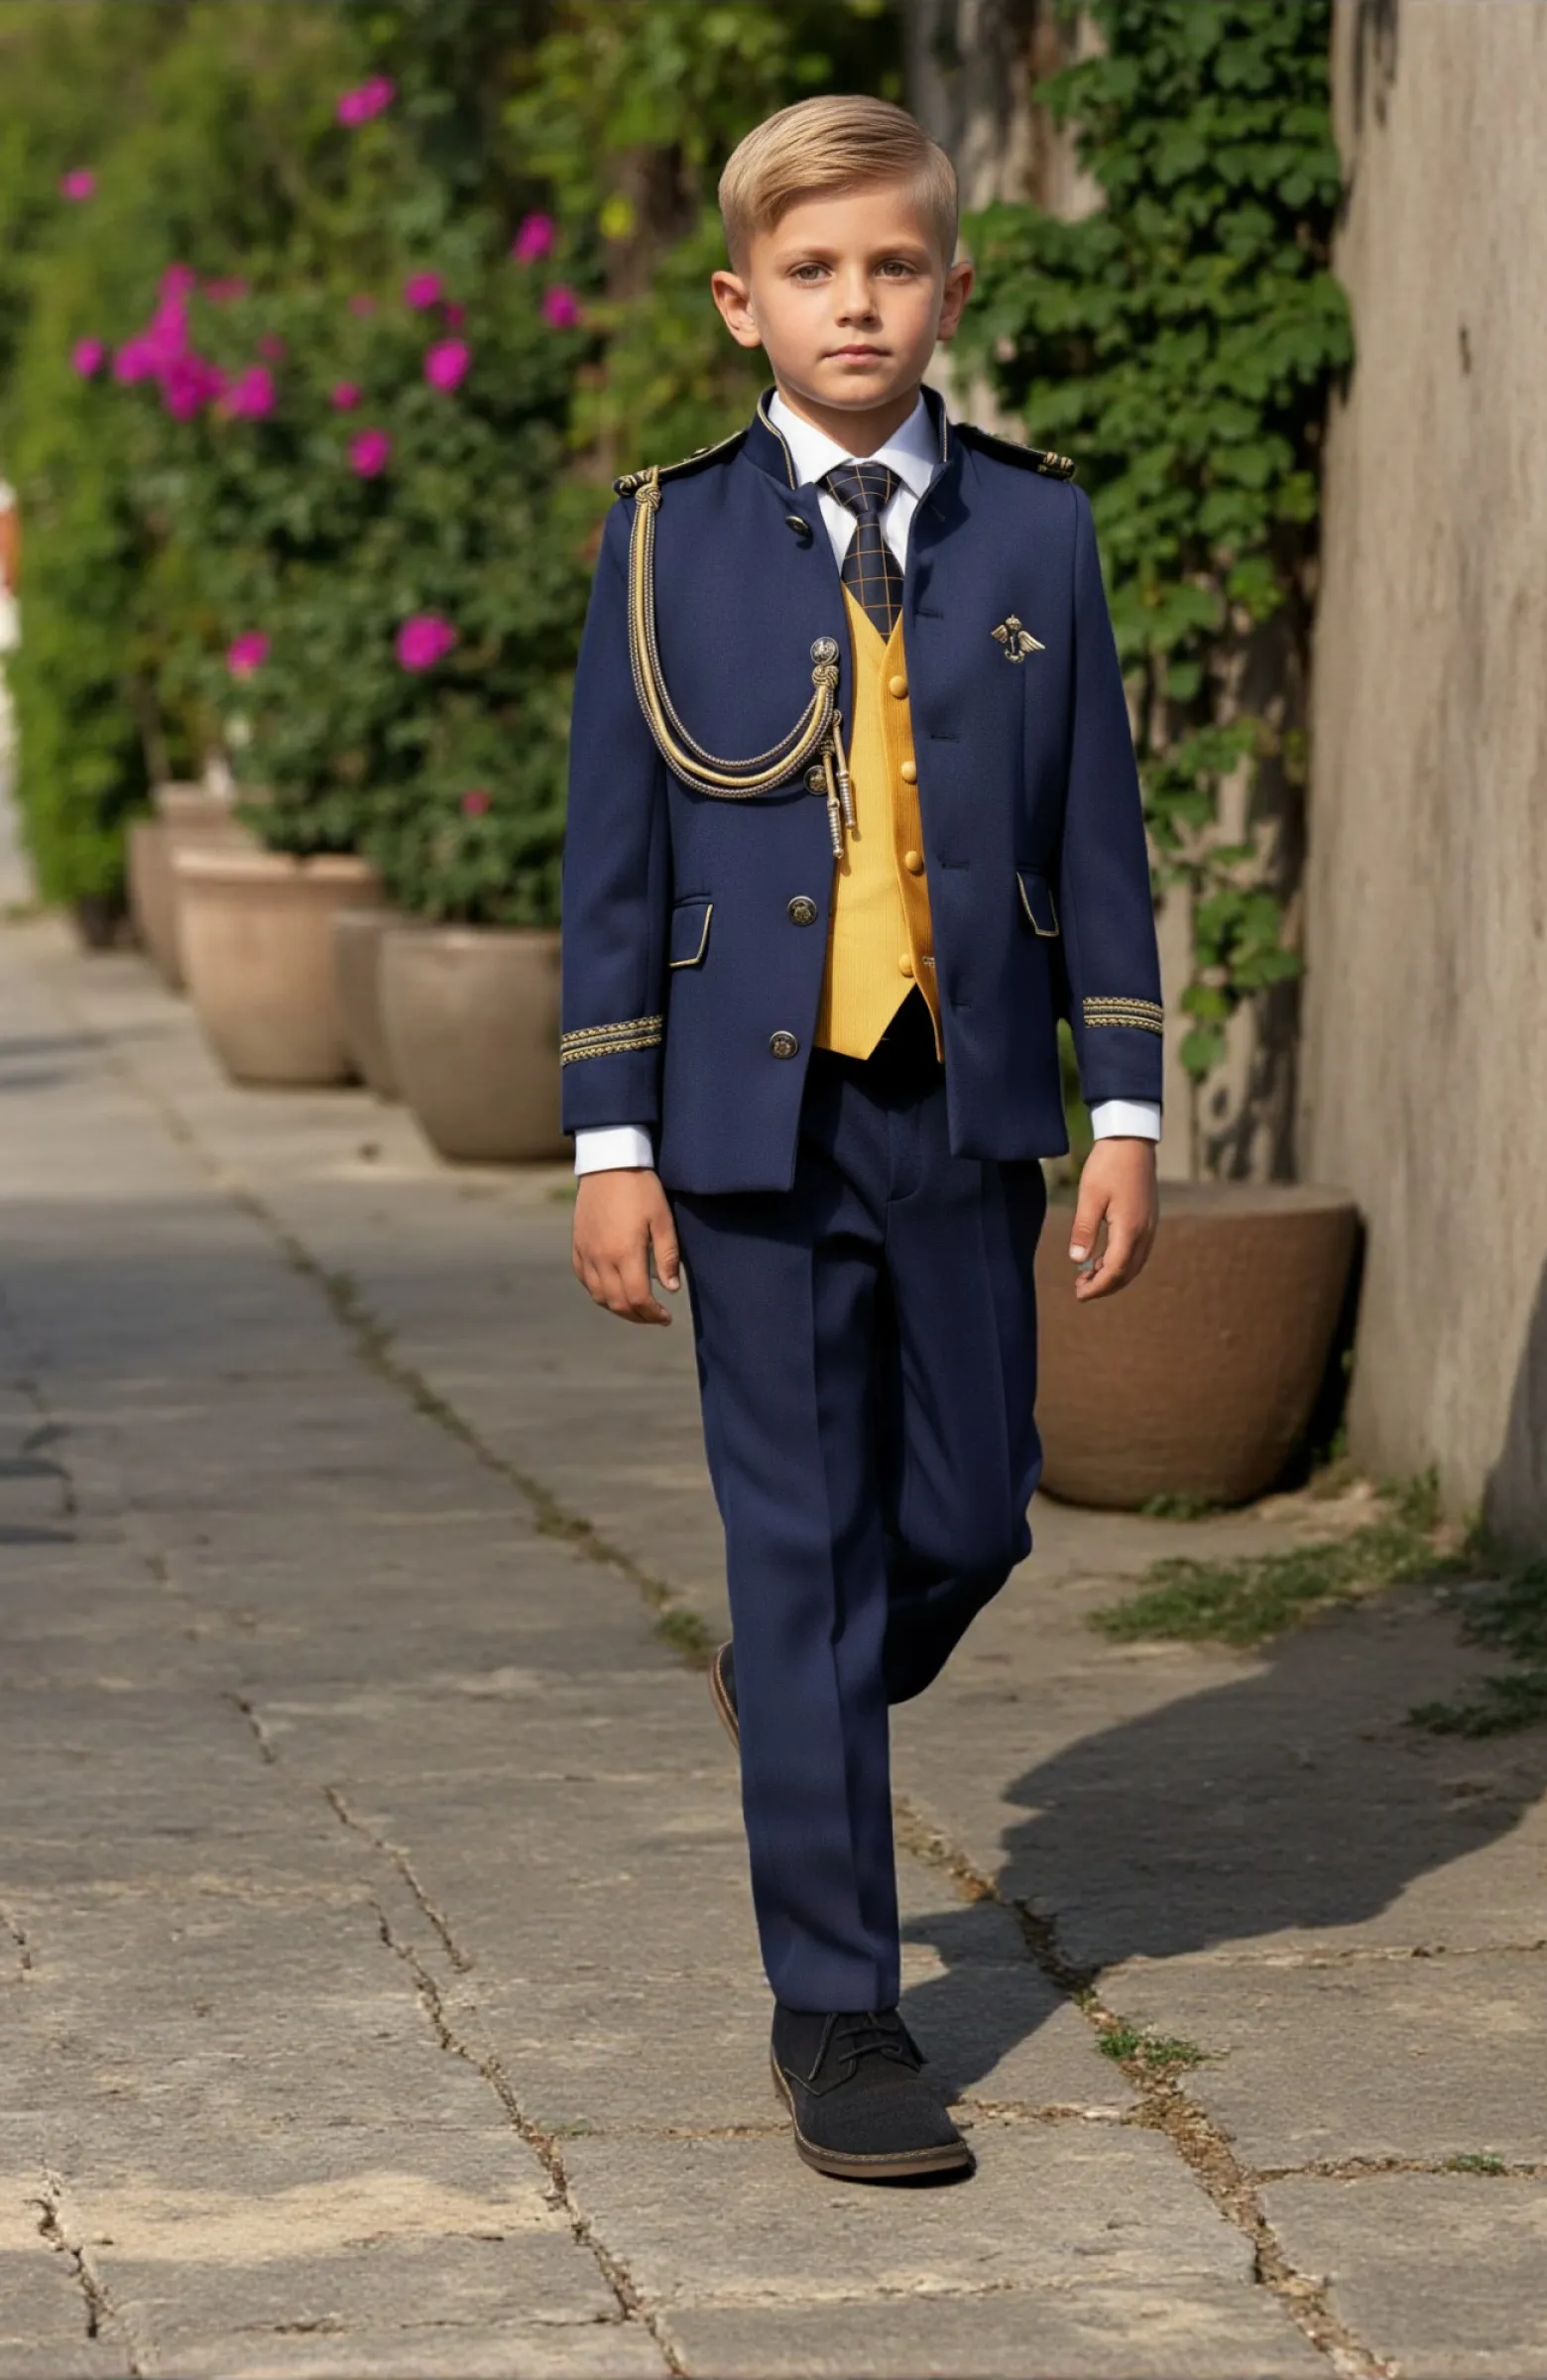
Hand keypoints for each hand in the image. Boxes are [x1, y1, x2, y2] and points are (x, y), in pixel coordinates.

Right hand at [572, 1168, 680, 1325]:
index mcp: (625, 1253)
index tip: (666, 1317)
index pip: (637, 1299)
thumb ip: (667, 1256)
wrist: (608, 1162)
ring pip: (598, 1296)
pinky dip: (599, 1292)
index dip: (652, 1314)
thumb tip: (672, 1288)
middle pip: (617, 1303)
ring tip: (636, 1307)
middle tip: (655, 1317)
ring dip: (618, 1308)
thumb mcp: (663, 1219)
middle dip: (638, 1316)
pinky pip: (584, 1279)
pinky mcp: (577, 1244)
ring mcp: (586, 1252)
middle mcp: (601, 1258)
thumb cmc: (640, 1188)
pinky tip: (612, 1290)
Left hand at [1067, 1138, 1157, 1301]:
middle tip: (1080, 1289)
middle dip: (1105, 1286)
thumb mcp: (1089, 1196)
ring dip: (1113, 1275)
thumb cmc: (1108, 1165)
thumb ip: (1084, 1230)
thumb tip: (1077, 1261)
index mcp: (1130, 1228)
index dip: (1097, 1287)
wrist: (1132, 1139)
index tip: (1078, 1294)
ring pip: (1135, 1264)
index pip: (1115, 1271)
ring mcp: (1150, 1225)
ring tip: (1088, 1276)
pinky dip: (1122, 1262)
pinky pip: (1138, 1251)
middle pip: (1128, 1273)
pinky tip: (1103, 1258)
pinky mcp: (1149, 1219)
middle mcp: (1145, 1231)